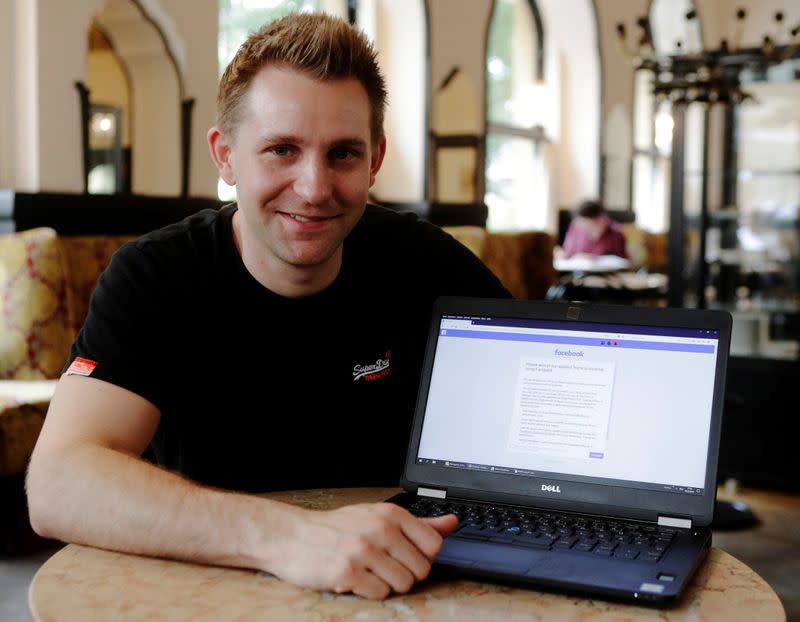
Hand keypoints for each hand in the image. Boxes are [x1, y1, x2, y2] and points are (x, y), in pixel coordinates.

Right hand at [270, 502, 457, 599]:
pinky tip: (356, 578)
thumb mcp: (379, 516)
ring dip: (387, 583)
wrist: (293, 537)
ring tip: (368, 571)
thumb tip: (452, 523)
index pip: (434, 545)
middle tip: (382, 564)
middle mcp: (379, 529)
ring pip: (403, 584)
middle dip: (404, 572)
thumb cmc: (338, 528)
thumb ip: (419, 523)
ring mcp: (363, 551)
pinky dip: (370, 591)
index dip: (421, 556)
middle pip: (421, 569)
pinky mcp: (348, 574)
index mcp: (391, 514)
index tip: (405, 554)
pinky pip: (380, 594)